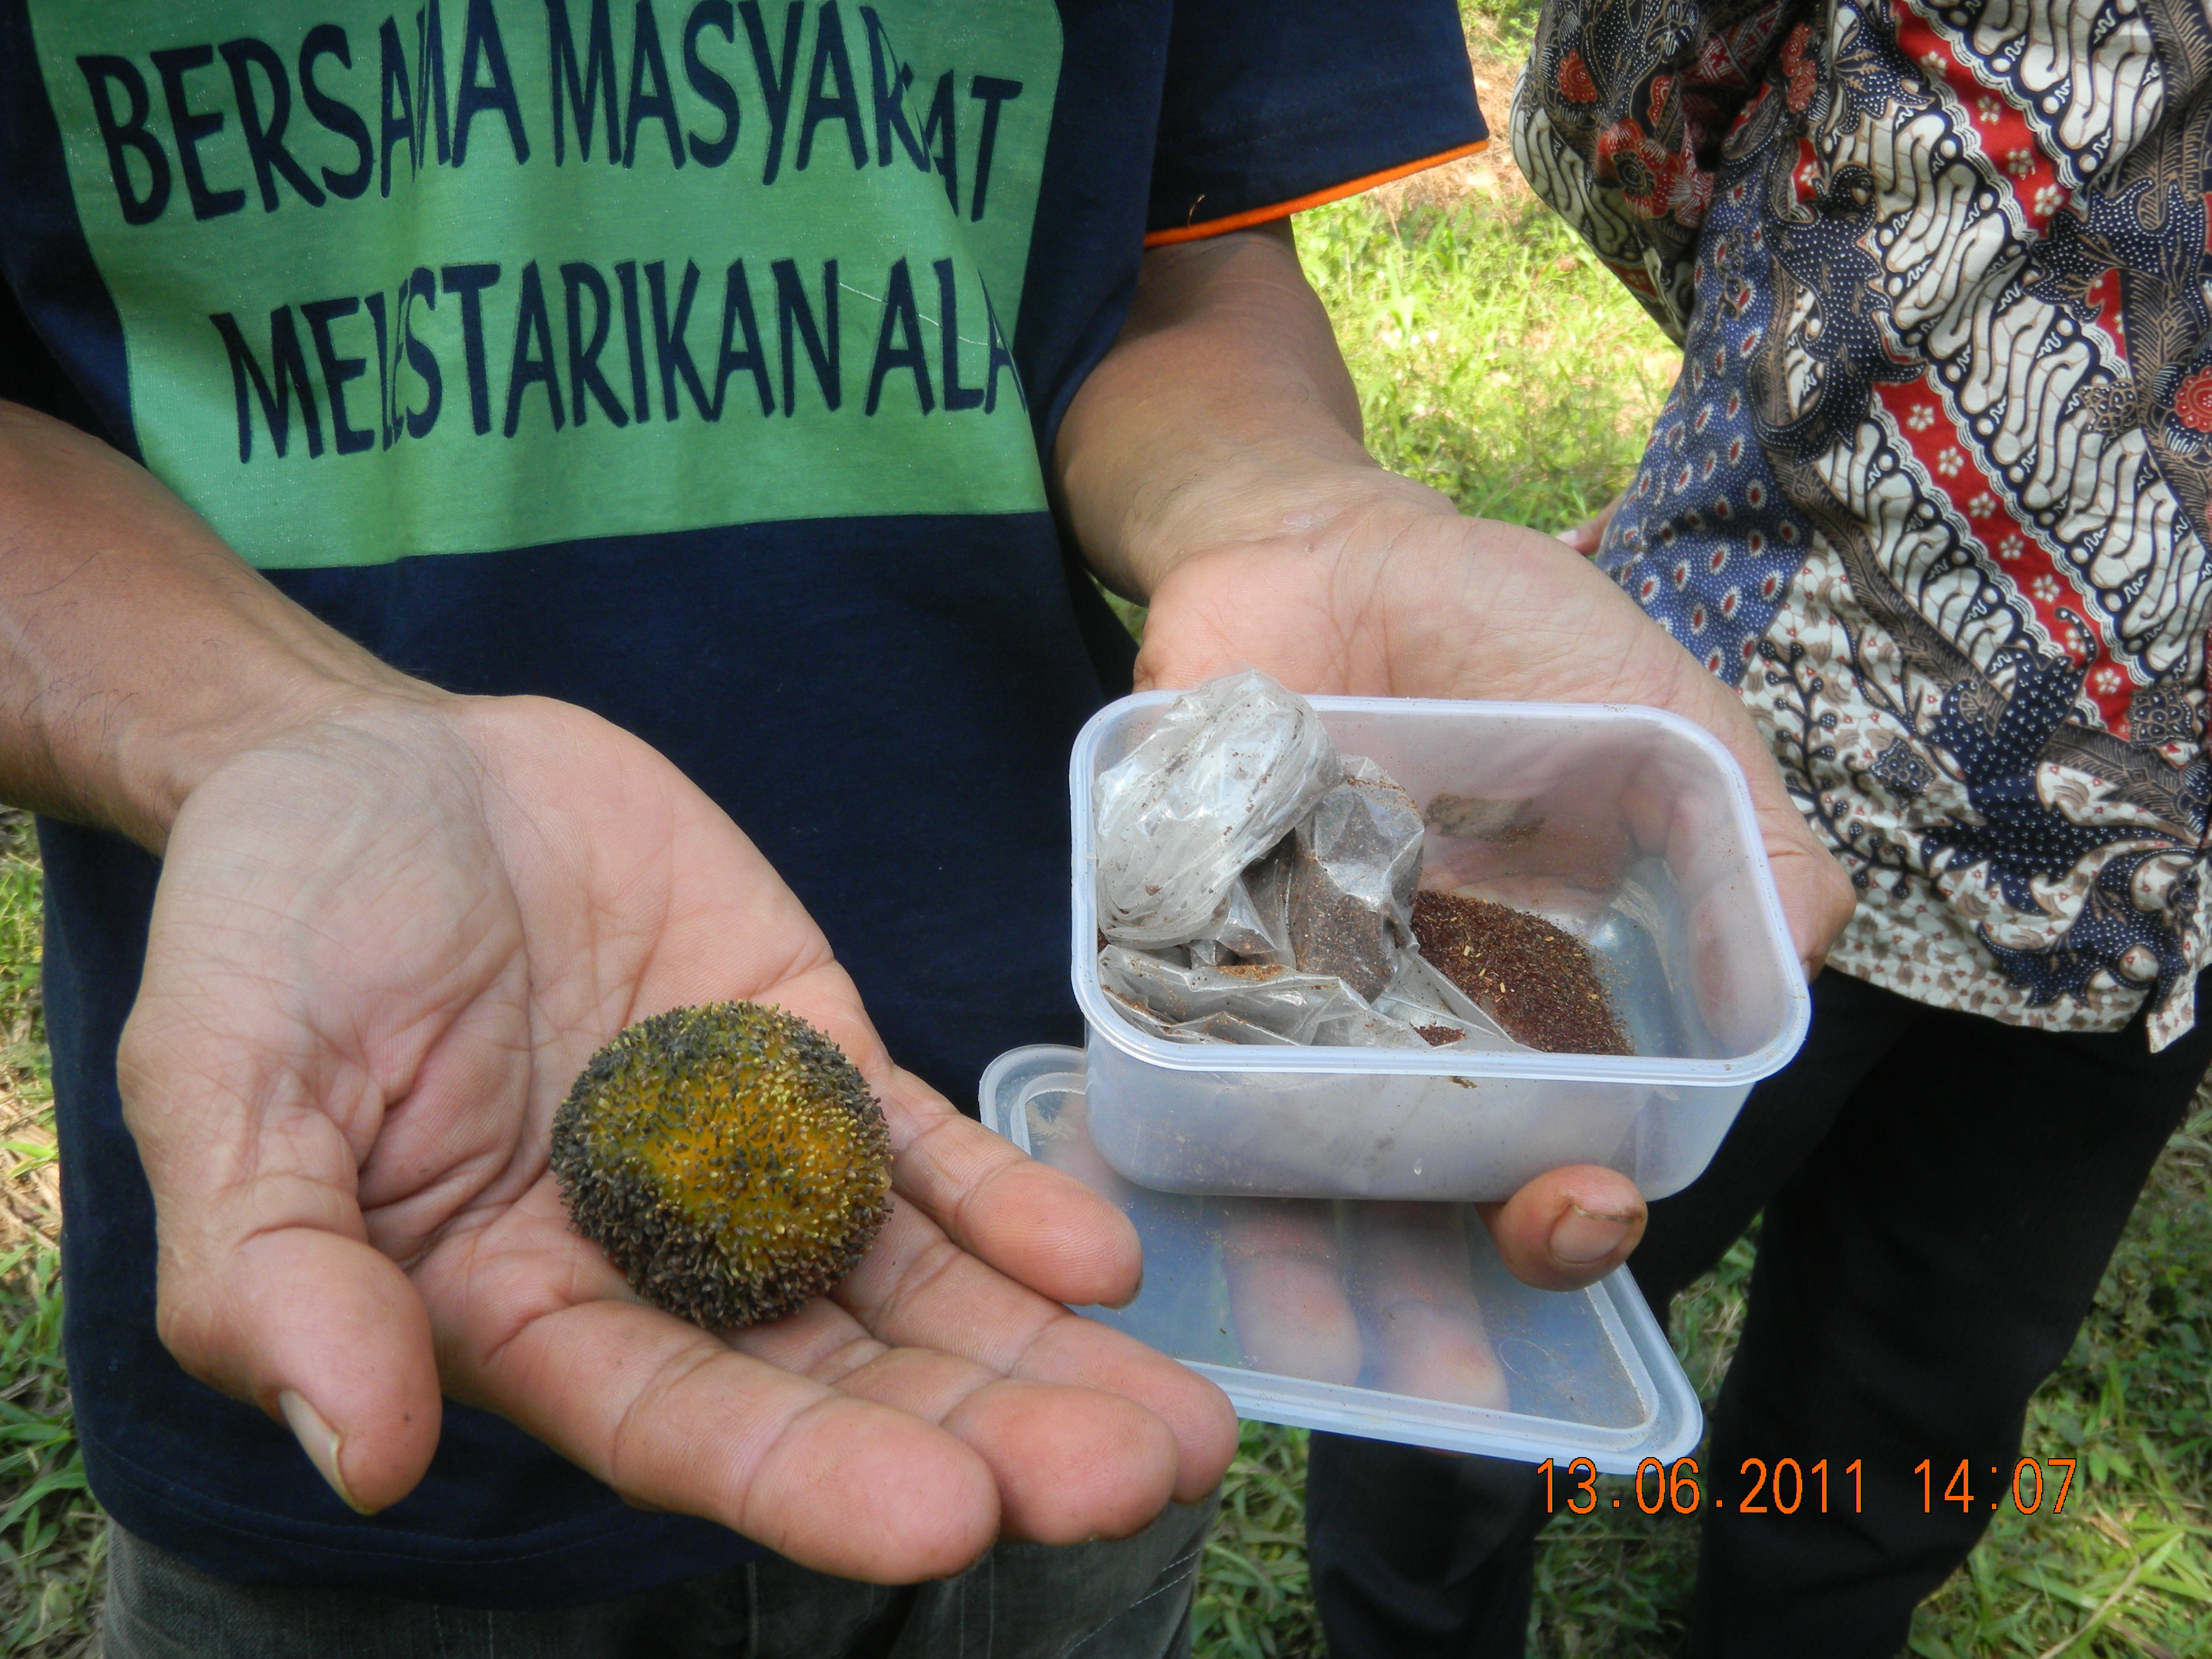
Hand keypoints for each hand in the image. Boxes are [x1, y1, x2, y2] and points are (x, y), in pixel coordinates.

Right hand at [119, 693, 1235, 1582]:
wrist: (380, 767)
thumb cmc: (271, 928)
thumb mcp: (221, 1085)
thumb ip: (276, 1273)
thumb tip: (363, 1454)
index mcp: (511, 1311)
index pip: (679, 1427)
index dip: (810, 1480)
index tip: (948, 1521)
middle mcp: (651, 1264)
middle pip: (836, 1383)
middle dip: (985, 1438)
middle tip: (1135, 1484)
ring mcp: (745, 1160)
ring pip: (911, 1289)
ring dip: (1040, 1354)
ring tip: (1180, 1424)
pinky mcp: (807, 1057)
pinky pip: (922, 1149)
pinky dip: (1010, 1203)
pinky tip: (1100, 1258)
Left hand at [1130, 474, 1856, 1287]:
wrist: (1324, 541)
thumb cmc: (1507, 626)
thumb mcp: (1660, 708)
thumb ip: (1745, 827)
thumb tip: (1799, 957)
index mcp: (1527, 990)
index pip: (1561, 1142)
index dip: (1575, 1201)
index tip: (1581, 1208)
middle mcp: (1401, 1013)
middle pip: (1419, 1168)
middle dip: (1442, 1245)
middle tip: (1452, 1283)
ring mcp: (1281, 976)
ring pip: (1287, 1130)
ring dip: (1299, 1205)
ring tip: (1306, 1267)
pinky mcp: (1172, 924)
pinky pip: (1164, 1022)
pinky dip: (1169, 1064)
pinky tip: (1181, 1113)